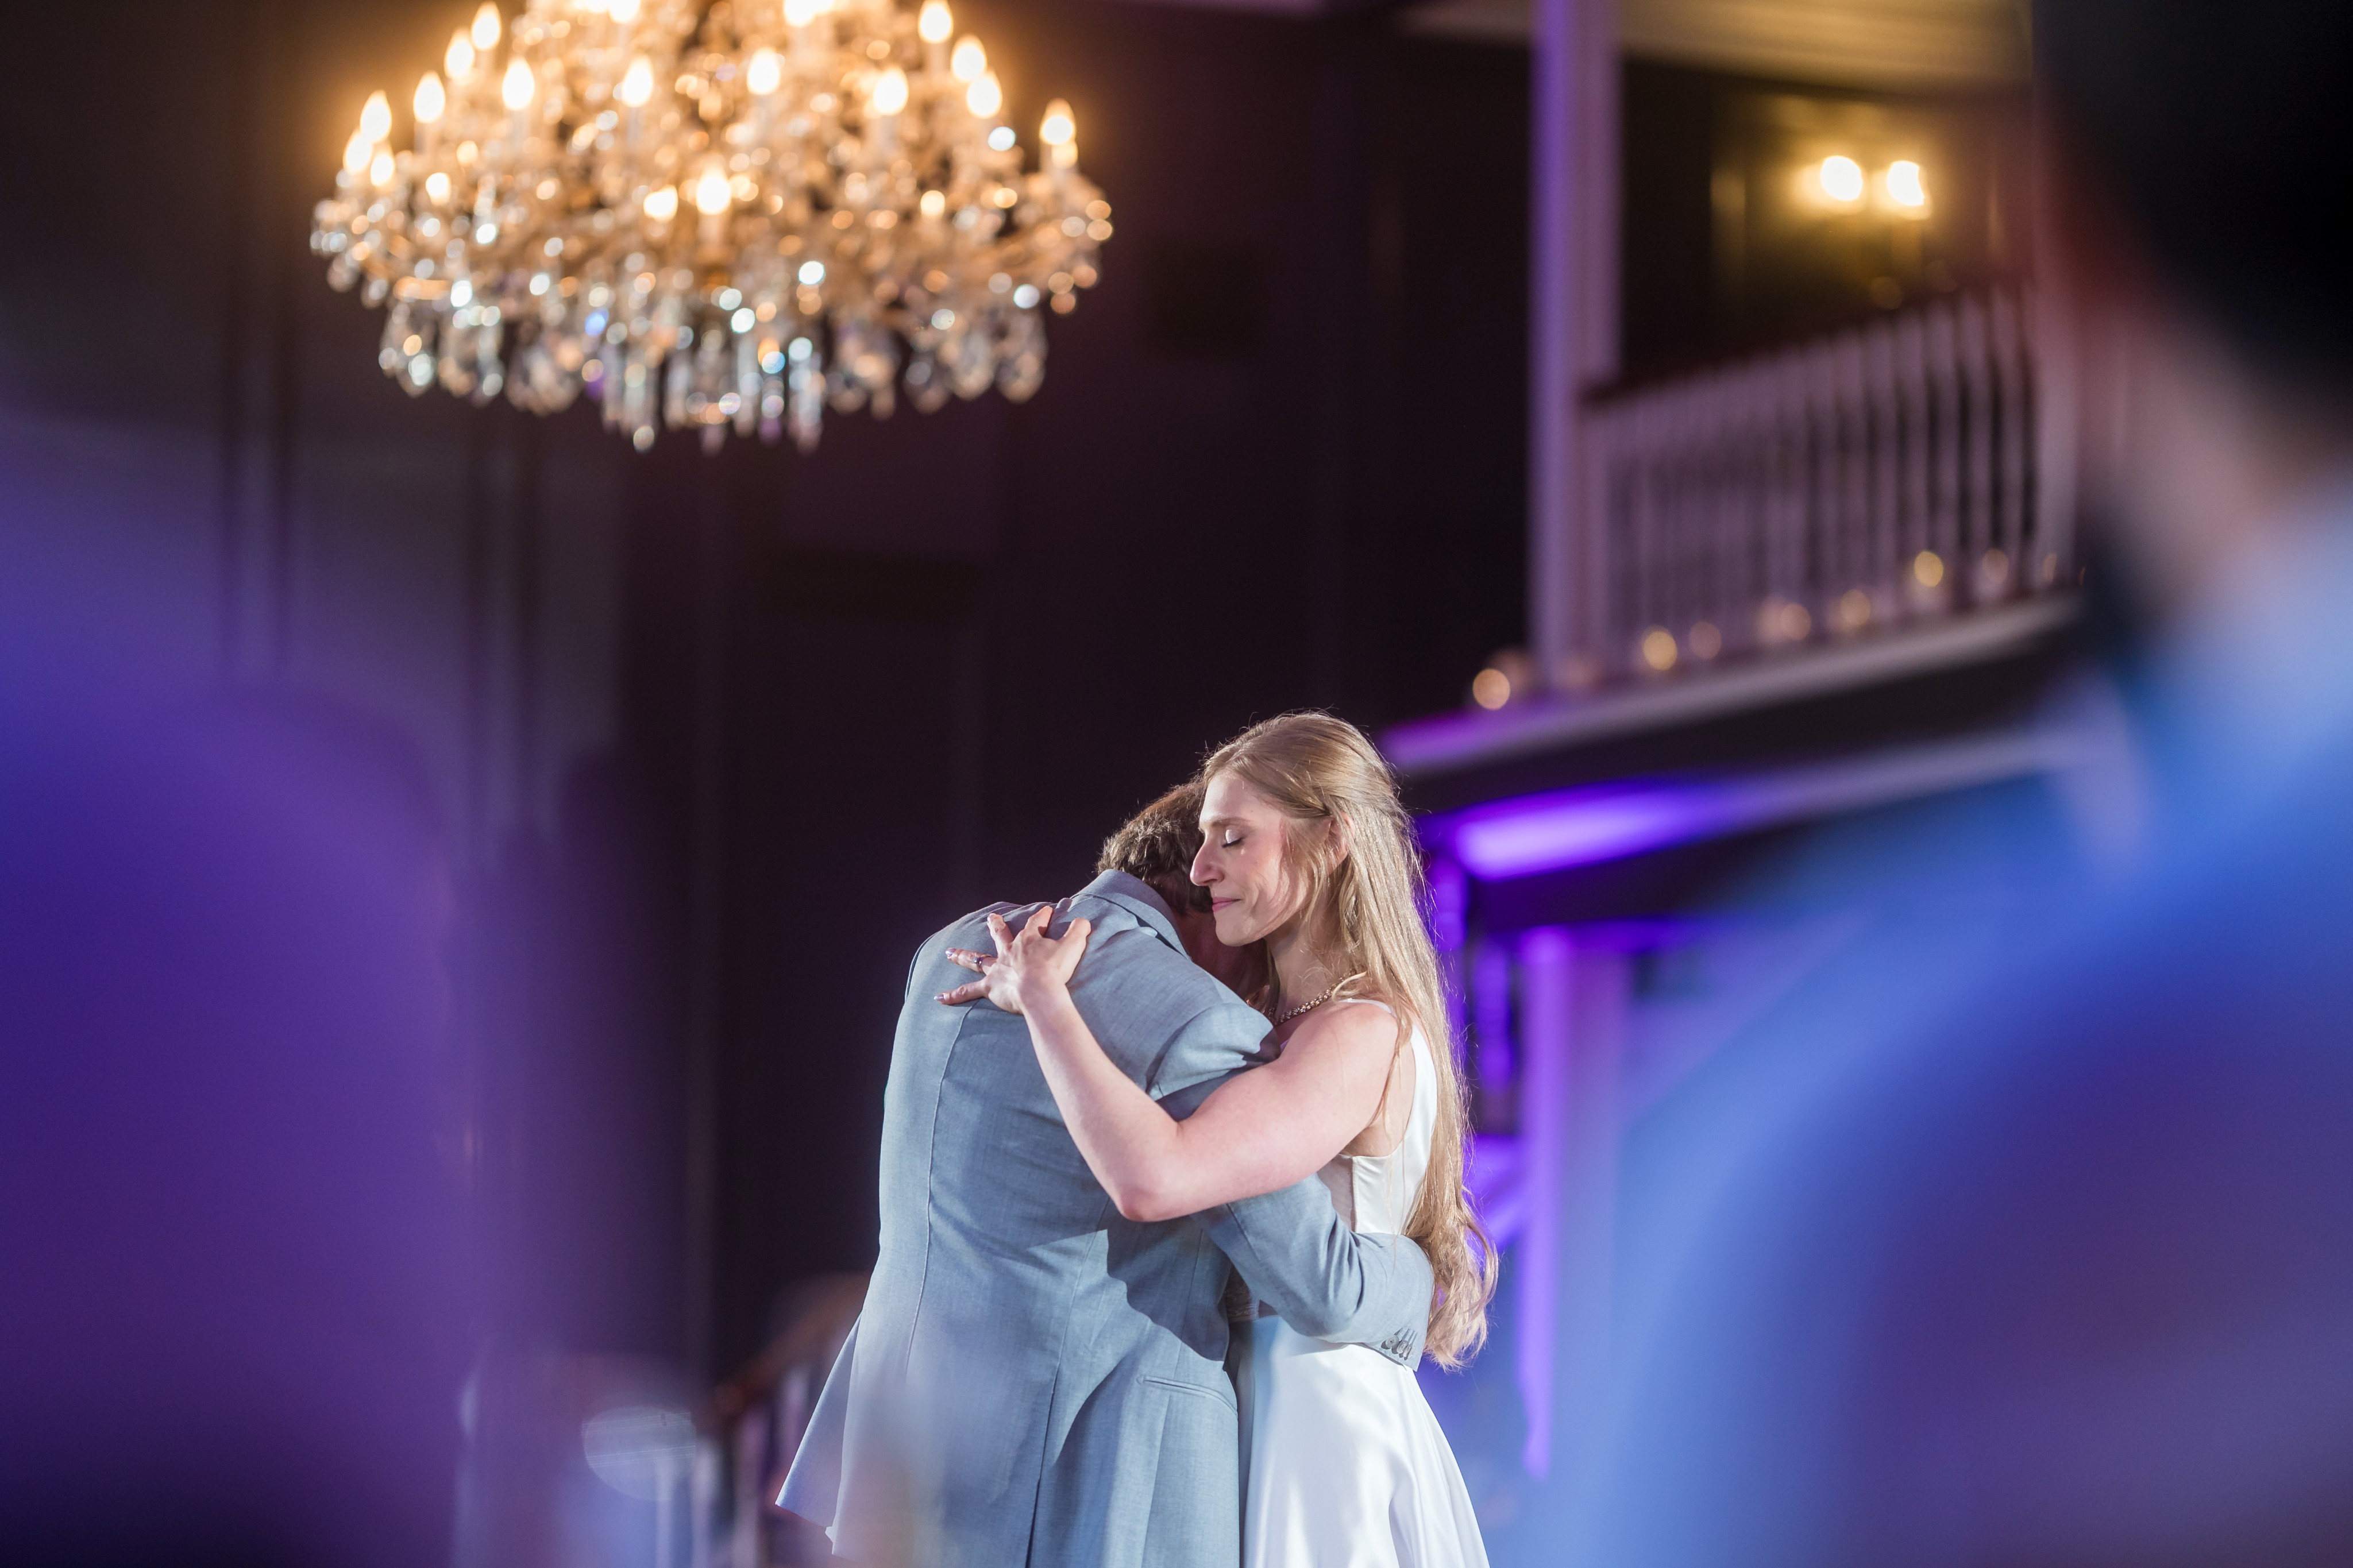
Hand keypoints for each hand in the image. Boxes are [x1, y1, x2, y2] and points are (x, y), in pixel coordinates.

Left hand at [937, 906, 1090, 1013]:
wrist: (1040, 990)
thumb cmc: (1055, 970)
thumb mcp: (1073, 947)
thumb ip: (1079, 932)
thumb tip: (1084, 920)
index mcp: (1029, 941)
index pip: (1036, 923)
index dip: (1042, 916)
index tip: (1046, 910)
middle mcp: (1009, 952)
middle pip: (1000, 935)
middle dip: (996, 926)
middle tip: (991, 919)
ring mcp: (997, 969)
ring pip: (977, 960)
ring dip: (963, 956)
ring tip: (950, 953)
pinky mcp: (990, 988)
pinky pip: (968, 992)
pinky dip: (954, 995)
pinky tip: (939, 998)